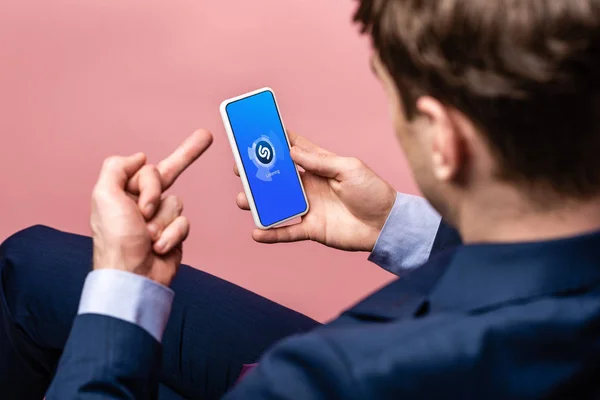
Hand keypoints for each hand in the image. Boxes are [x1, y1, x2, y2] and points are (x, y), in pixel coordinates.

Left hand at [91, 130, 212, 285]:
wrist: (133, 277)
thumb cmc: (116, 240)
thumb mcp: (104, 196)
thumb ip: (117, 167)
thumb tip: (139, 156)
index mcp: (123, 192)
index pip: (146, 168)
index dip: (149, 181)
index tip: (148, 182)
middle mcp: (140, 202)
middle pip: (168, 174)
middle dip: (186, 157)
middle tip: (206, 136)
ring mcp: (159, 218)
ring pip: (176, 202)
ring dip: (163, 220)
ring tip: (147, 237)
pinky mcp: (174, 234)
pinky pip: (184, 222)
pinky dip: (172, 234)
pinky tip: (159, 247)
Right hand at [235, 131, 395, 251]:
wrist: (386, 224)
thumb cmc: (372, 191)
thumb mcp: (348, 168)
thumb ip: (320, 161)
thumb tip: (292, 151)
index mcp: (320, 166)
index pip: (293, 150)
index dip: (276, 142)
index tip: (255, 133)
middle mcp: (310, 185)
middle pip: (278, 178)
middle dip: (258, 173)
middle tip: (240, 168)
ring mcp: (309, 207)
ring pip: (277, 204)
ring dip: (259, 202)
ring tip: (243, 200)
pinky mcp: (311, 228)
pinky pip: (287, 231)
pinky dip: (272, 233)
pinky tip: (256, 232)